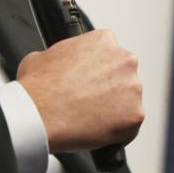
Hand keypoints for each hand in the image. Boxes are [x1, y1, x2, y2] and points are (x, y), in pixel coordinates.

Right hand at [17, 29, 143, 153]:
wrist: (38, 114)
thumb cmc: (38, 87)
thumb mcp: (40, 56)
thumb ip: (60, 56)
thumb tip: (56, 64)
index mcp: (103, 41)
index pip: (108, 54)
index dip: (97, 70)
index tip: (89, 81)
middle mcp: (124, 60)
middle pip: (122, 77)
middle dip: (109, 89)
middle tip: (88, 101)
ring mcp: (133, 89)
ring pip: (128, 102)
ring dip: (114, 110)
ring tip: (89, 118)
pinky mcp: (135, 116)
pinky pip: (130, 126)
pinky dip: (117, 131)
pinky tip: (96, 131)